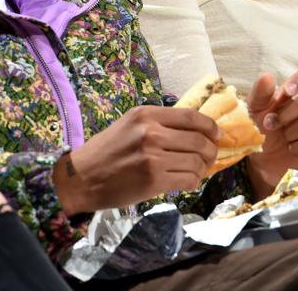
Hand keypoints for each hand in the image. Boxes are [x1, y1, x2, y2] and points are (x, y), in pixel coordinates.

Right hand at [53, 105, 218, 213]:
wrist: (80, 178)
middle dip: (211, 151)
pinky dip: (193, 182)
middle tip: (210, 157)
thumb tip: (194, 130)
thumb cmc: (106, 151)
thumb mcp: (130, 125)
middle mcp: (151, 132)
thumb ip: (159, 124)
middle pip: (199, 140)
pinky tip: (187, 181)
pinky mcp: (153, 180)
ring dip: (202, 168)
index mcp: (146, 114)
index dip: (210, 126)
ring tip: (197, 171)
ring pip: (196, 162)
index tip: (216, 134)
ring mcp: (153, 157)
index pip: (191, 116)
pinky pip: (187, 180)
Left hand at [245, 66, 297, 197]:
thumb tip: (267, 77)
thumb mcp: (256, 109)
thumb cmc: (265, 127)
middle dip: (285, 113)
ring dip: (291, 131)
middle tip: (270, 124)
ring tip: (284, 136)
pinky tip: (293, 146)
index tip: (287, 92)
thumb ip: (261, 93)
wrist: (267, 157)